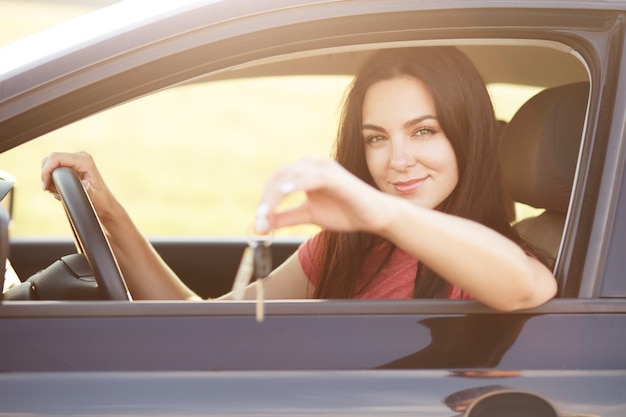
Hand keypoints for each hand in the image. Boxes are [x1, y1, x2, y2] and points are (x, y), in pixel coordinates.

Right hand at [41, 152, 115, 218]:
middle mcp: (80, 157)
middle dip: (47, 176)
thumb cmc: (100, 201)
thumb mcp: (93, 196)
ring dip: (49, 178)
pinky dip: (52, 179)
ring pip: (51, 164)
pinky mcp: (72, 166)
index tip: (45, 186)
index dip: (46, 171)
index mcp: (84, 160)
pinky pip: (55, 168)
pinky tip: (59, 190)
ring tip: (57, 192)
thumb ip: (87, 189)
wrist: (105, 205)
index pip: (55, 158)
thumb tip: (84, 184)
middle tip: (51, 191)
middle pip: (50, 159)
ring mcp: (75, 160)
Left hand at [255, 158, 391, 233]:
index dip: (265, 199)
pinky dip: (296, 184)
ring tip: (265, 213)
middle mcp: (313, 165)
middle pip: (280, 176)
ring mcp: (324, 169)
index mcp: (306, 173)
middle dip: (266, 199)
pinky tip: (285, 193)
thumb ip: (286, 218)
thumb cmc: (345, 213)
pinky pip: (311, 177)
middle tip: (259, 219)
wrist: (373, 217)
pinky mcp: (334, 176)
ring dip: (275, 194)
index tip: (258, 220)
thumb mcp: (309, 216)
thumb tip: (262, 224)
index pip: (277, 180)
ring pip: (291, 176)